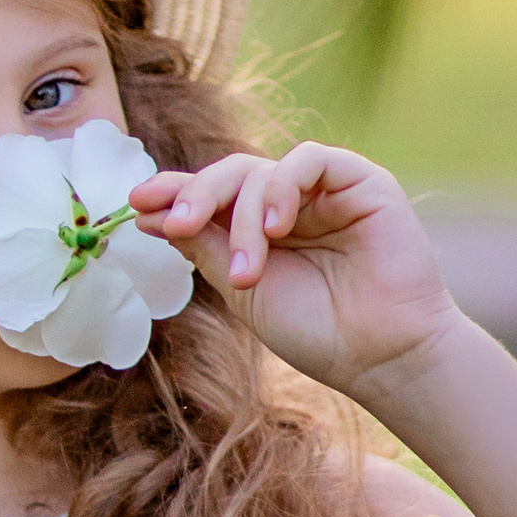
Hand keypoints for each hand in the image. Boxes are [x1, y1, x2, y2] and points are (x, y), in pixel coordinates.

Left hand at [133, 141, 457, 400]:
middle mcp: (290, 203)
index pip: (210, 196)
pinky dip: (283, 188)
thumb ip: (204, 247)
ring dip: (243, 217)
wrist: (379, 356)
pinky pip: (310, 159)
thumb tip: (150, 214)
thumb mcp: (243, 289)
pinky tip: (276, 229)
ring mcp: (325, 190)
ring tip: (247, 272)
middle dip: (196, 196)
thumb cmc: (316, 331)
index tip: (136, 205)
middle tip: (177, 225)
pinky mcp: (361, 181)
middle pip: (229, 175)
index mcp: (259, 228)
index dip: (173, 193)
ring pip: (262, 171)